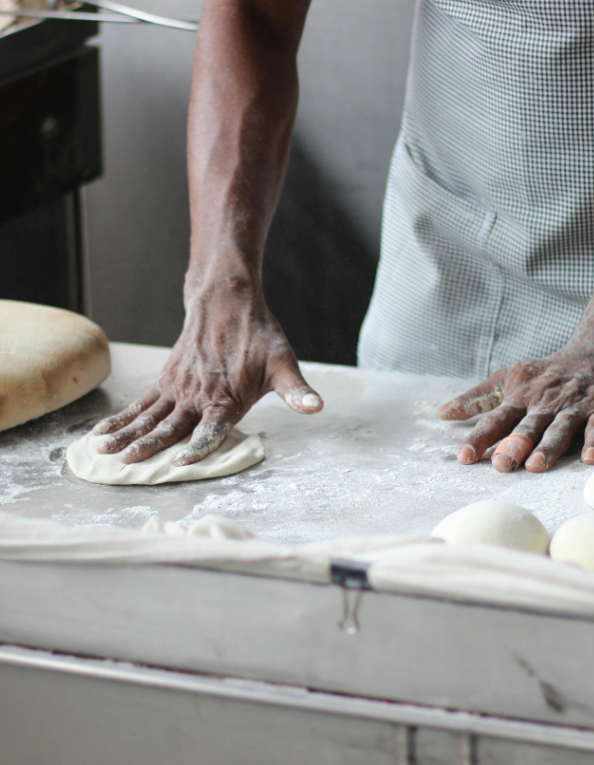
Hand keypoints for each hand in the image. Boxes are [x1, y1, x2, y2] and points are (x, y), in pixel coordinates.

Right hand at [93, 280, 321, 464]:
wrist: (228, 301)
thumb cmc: (259, 337)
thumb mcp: (284, 363)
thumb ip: (296, 391)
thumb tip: (317, 407)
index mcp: (227, 398)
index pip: (211, 428)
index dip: (198, 446)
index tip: (180, 462)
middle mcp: (199, 395)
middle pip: (171, 426)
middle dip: (148, 446)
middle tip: (127, 464)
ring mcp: (179, 388)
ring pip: (149, 416)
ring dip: (126, 434)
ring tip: (103, 451)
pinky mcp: (167, 380)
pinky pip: (141, 403)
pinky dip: (121, 418)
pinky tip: (103, 433)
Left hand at [436, 346, 593, 472]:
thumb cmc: (545, 374)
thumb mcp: (508, 379)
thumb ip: (477, 398)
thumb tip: (441, 413)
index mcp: (520, 397)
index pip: (496, 419)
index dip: (480, 437)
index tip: (464, 456)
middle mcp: (545, 403)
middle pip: (527, 426)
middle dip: (513, 445)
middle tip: (500, 464)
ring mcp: (574, 407)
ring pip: (559, 428)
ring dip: (548, 446)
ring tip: (536, 465)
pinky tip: (590, 458)